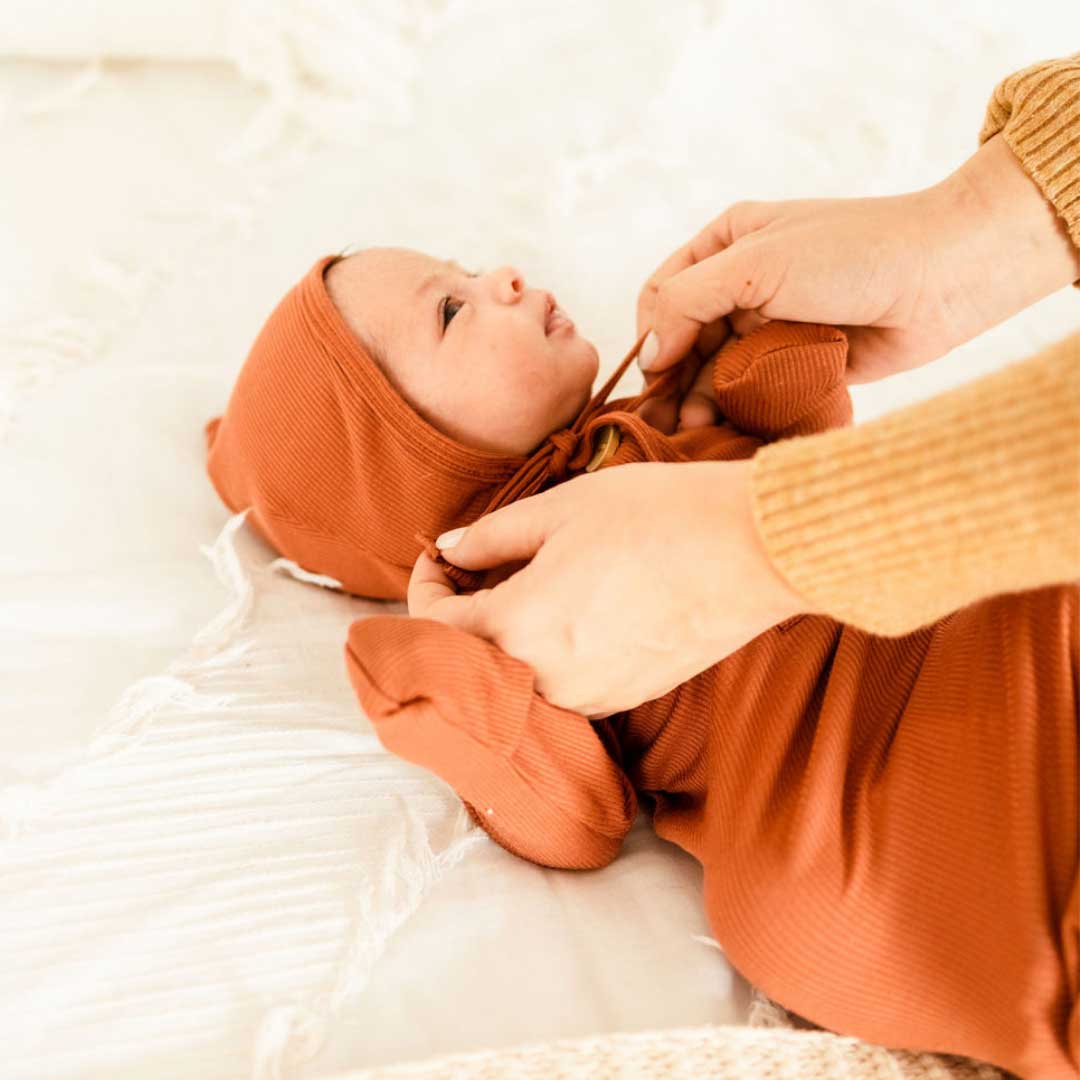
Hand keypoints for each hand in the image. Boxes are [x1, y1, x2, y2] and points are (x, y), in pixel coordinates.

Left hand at [406, 459, 807, 717]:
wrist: (750, 553)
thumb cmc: (656, 518)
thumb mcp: (561, 509)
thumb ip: (493, 536)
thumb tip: (453, 547)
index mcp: (517, 627)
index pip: (435, 623)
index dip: (424, 584)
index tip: (437, 554)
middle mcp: (545, 679)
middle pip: (468, 657)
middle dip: (457, 612)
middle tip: (470, 567)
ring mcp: (588, 698)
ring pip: (514, 676)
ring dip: (499, 635)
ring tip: (515, 585)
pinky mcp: (625, 699)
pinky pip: (559, 685)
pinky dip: (542, 654)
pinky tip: (562, 612)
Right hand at [634, 134, 1079, 431]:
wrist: (942, 278)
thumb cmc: (851, 254)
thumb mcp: (756, 263)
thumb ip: (687, 302)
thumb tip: (646, 355)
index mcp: (726, 245)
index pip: (662, 295)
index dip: (650, 338)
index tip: (653, 377)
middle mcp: (742, 285)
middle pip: (683, 340)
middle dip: (670, 381)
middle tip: (660, 425)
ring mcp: (769, 326)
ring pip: (714, 370)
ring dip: (699, 401)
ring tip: (695, 431)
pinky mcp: (796, 362)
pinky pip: (751, 391)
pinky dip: (734, 411)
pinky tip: (724, 432)